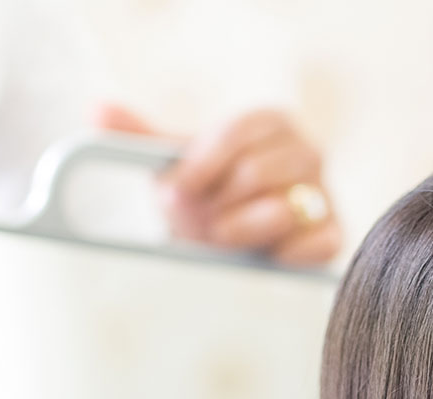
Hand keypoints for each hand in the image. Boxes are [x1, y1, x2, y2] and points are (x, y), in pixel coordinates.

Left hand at [95, 105, 341, 265]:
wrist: (243, 232)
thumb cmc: (212, 192)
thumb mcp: (179, 163)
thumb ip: (142, 139)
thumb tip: (98, 109)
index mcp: (270, 122)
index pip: (240, 130)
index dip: (204, 161)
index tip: (177, 189)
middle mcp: (307, 152)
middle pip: (258, 171)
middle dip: (218, 201)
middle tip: (200, 219)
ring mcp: (324, 195)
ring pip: (284, 209)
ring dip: (242, 229)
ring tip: (224, 236)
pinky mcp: (334, 234)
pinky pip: (318, 243)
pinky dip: (286, 252)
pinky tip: (264, 255)